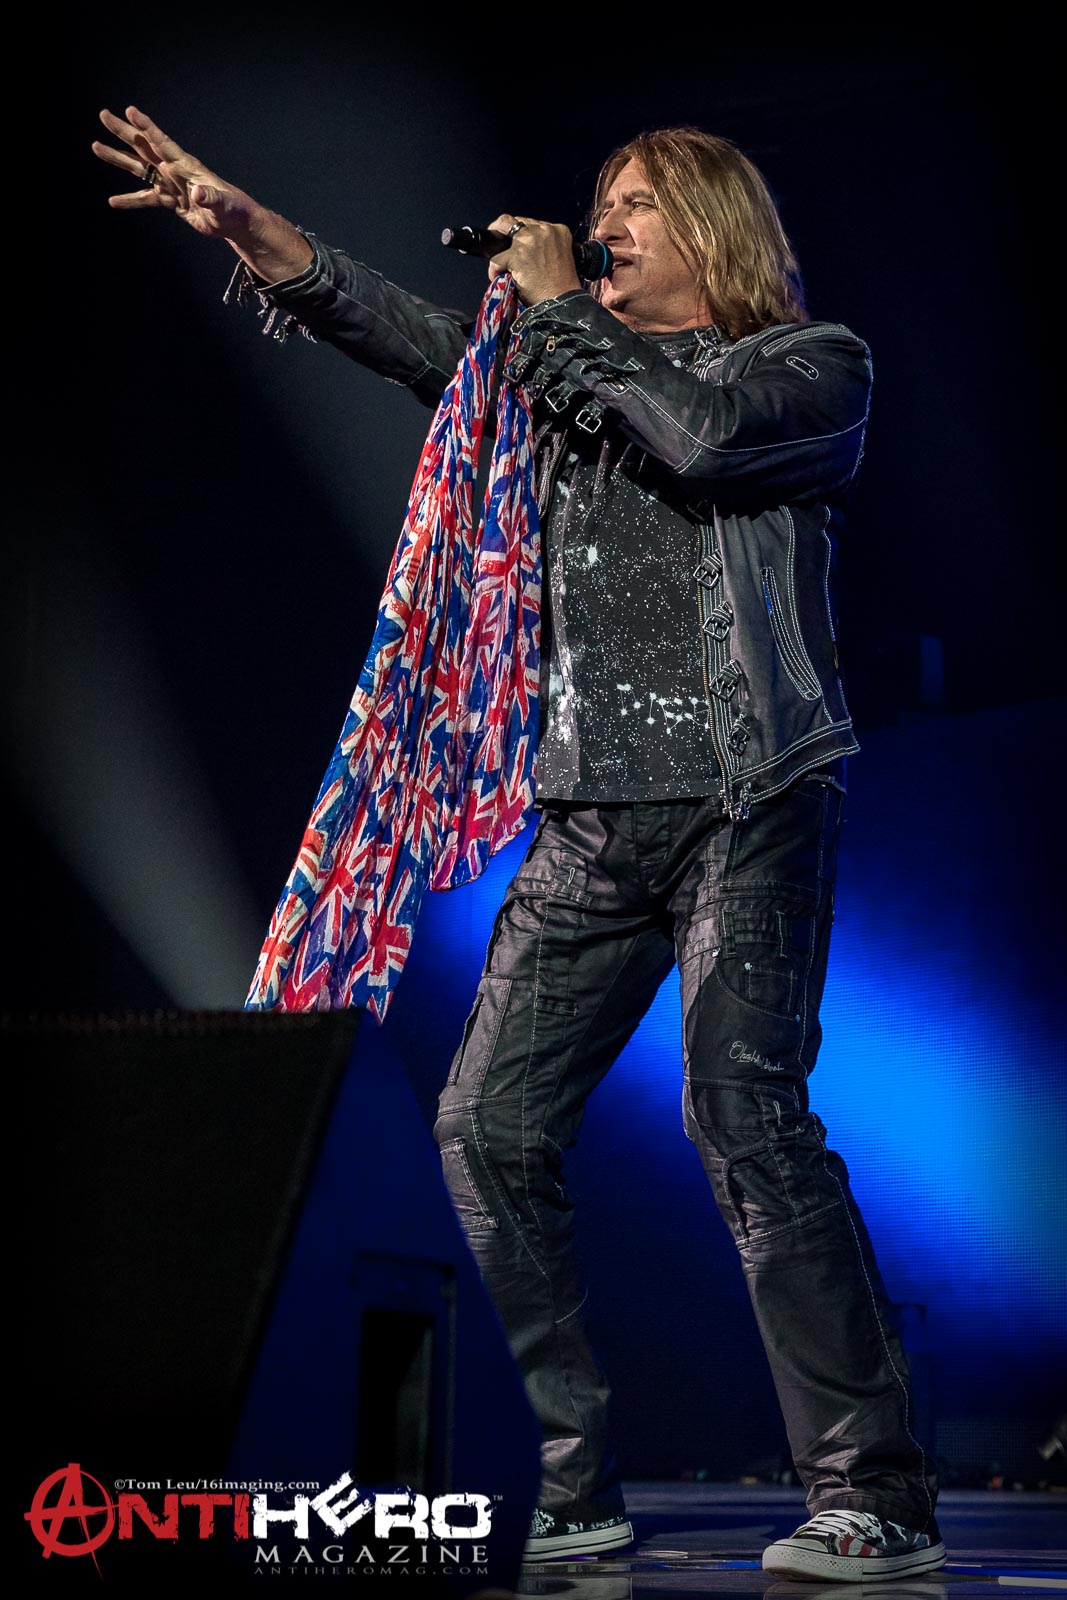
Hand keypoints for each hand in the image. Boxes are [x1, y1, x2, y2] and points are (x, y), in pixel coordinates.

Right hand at [92, 105, 256, 241]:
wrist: (235, 223)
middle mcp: (174, 170)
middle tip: (103, 114)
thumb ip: (210, 197)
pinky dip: (130, 200)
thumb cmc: (234, 209)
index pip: (163, 143)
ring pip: (139, 169)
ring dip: (118, 158)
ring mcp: (170, 184)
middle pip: (144, 147)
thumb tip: (196, 192)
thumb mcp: (224, 204)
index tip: (130, 111)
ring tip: (96, 146)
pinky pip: (146, 199)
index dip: (146, 127)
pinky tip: (112, 201)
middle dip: (123, 131)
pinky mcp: (170, 201)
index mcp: (186, 166)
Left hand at [486, 214, 581, 305]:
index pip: (532, 223)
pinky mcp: (517, 254)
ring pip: (502, 230)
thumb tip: (524, 247)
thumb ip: (545, 246)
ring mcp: (530, 240)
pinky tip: (497, 276)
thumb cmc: (561, 286)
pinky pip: (496, 257)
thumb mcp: (560, 256)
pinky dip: (494, 269)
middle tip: (497, 241)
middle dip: (503, 230)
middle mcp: (544, 230)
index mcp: (558, 230)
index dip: (520, 233)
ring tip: (497, 261)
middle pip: (515, 221)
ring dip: (496, 246)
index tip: (515, 243)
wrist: (562, 302)